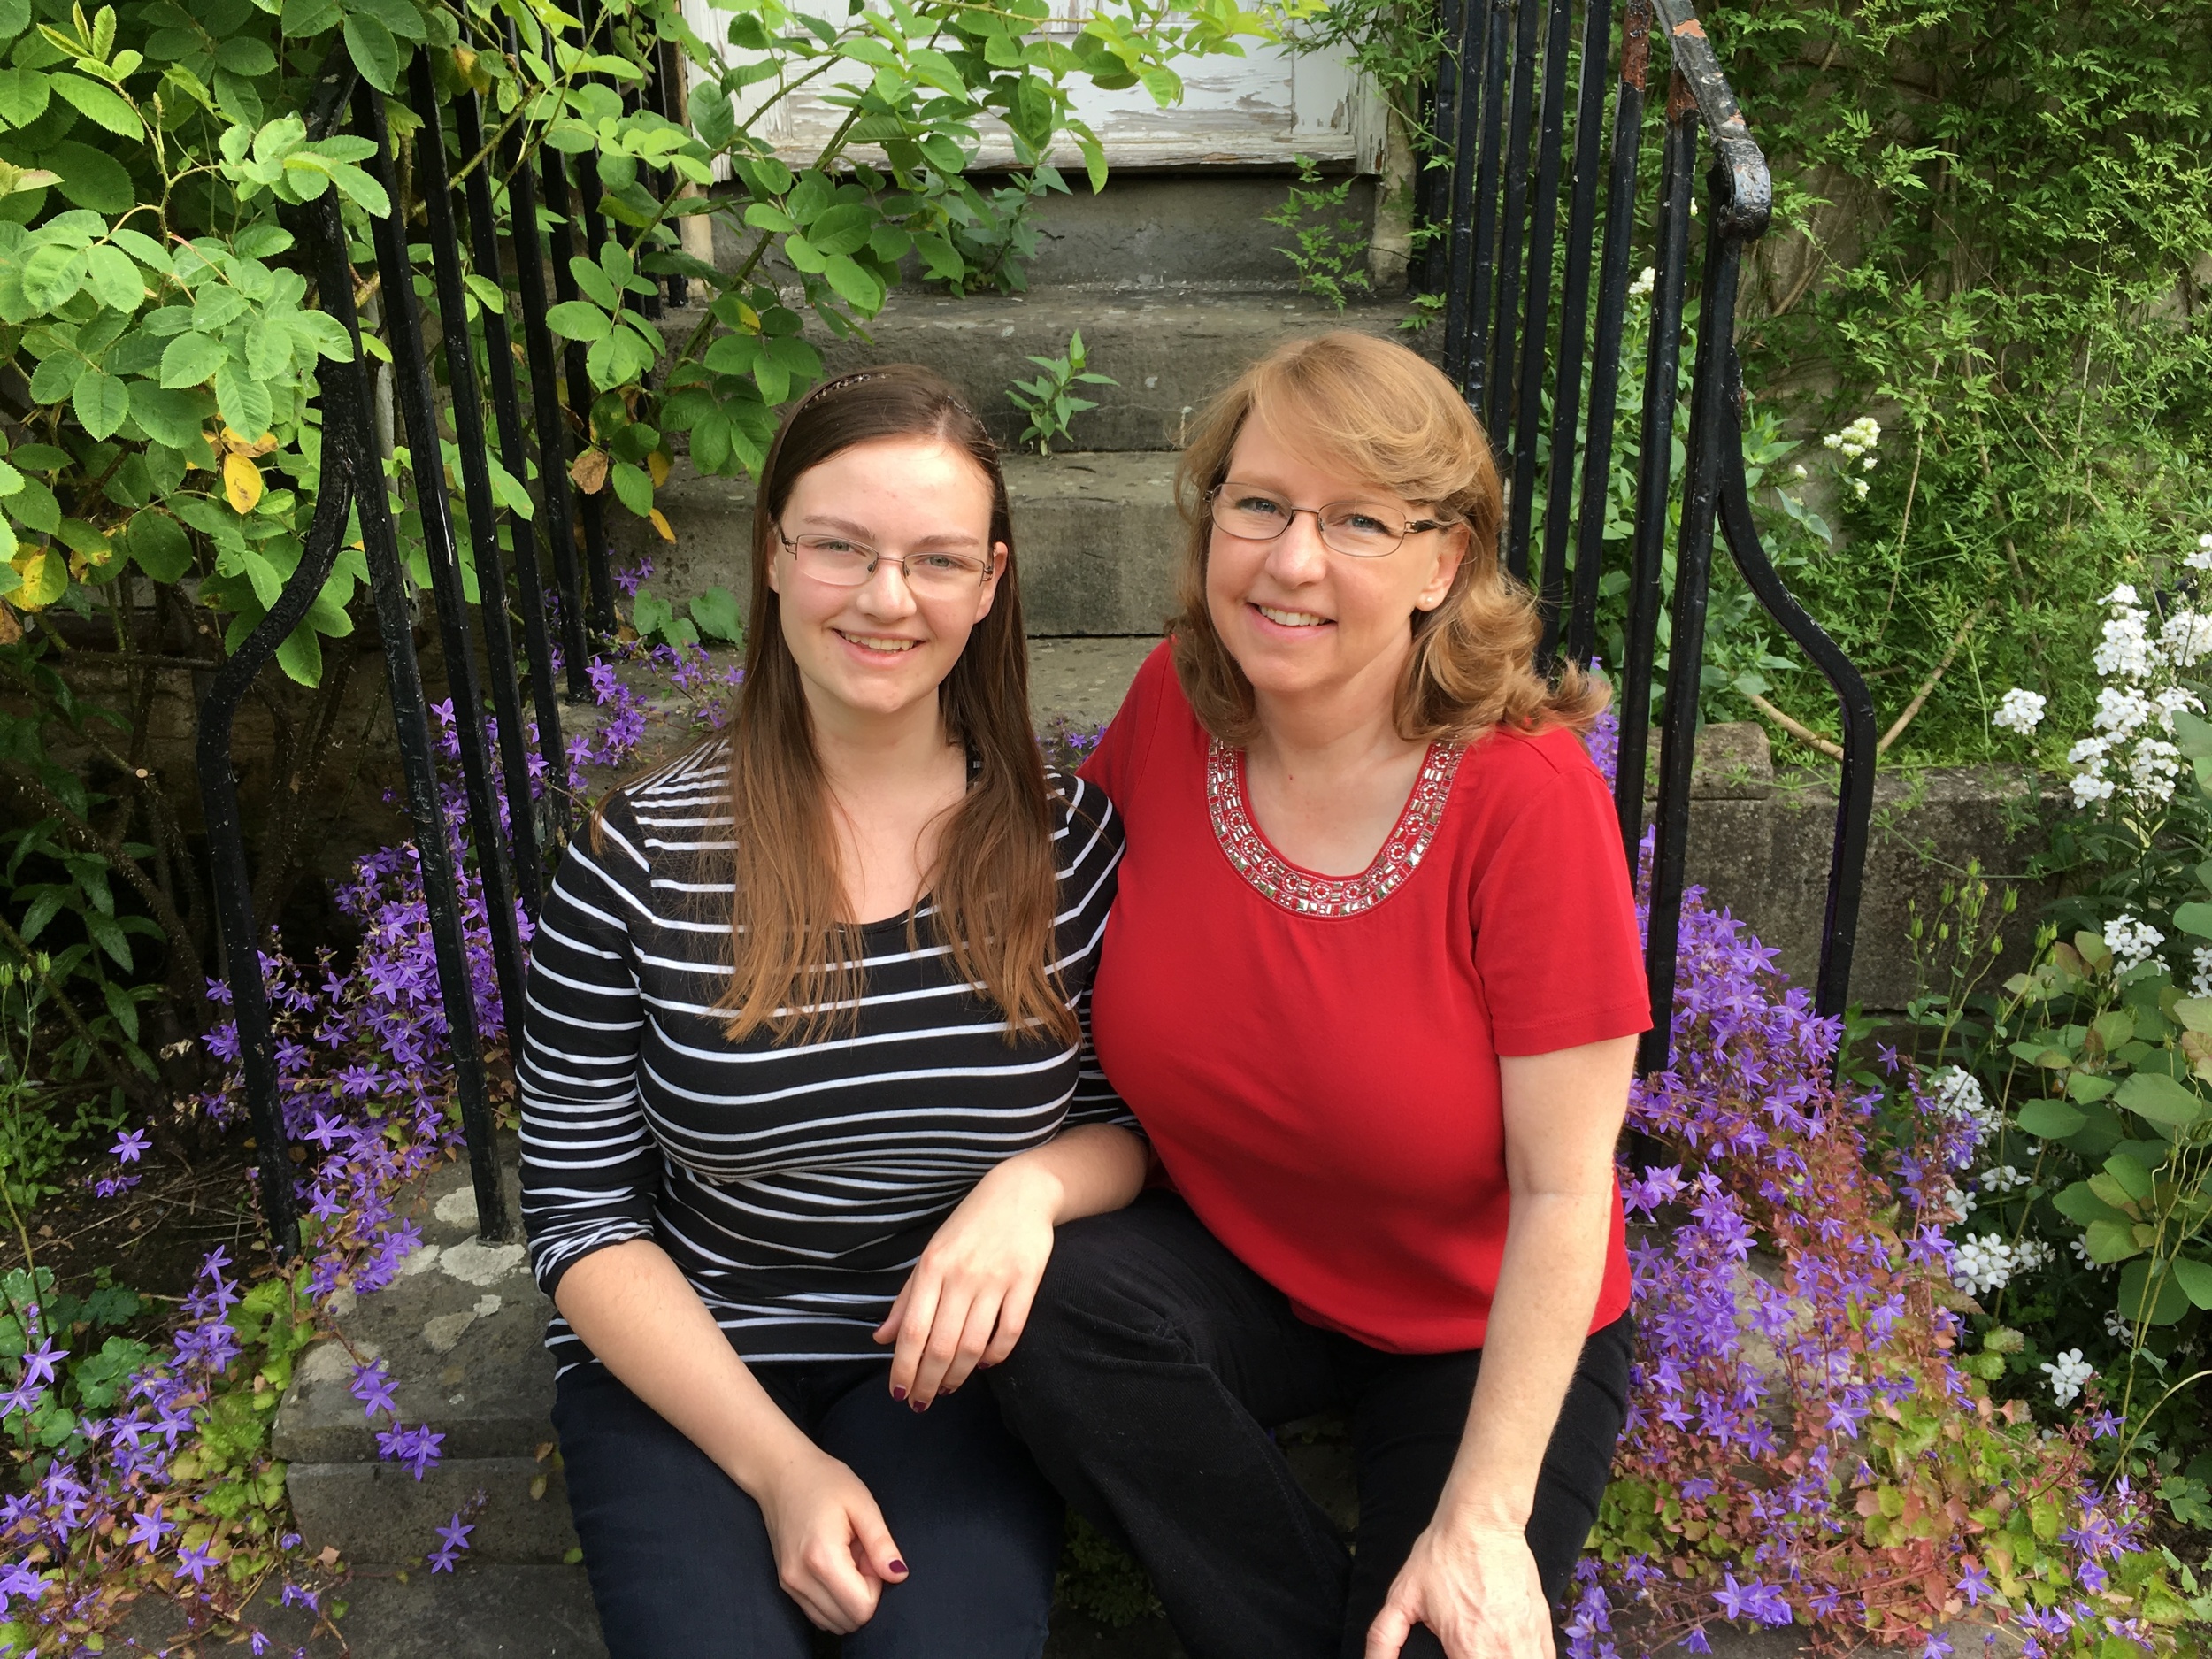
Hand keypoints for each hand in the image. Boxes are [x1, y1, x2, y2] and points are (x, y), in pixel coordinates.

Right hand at [752, 1445, 908, 1631]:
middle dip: (864, 1593)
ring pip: (834, 1622)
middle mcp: (800, 1579)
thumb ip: (881, 1544)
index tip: (870, 1554)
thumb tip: (899, 1575)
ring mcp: (790, 1585)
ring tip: (846, 1558)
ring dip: (849, 1597)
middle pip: (849, 1620)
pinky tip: (833, 1567)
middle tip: (859, 1555)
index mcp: (821, 1558)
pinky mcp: (786, 1586)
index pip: (862, 1608)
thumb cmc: (825, 1482)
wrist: (781, 1474)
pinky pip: (819, 1614)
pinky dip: (834, 1600)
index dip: (877, 1585)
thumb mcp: (862, 1504)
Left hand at [875, 1157, 1058, 1407]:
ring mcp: (996, 1279)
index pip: (912, 1329)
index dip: (903, 1366)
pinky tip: (983, 1364)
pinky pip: (1010, 1331)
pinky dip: (995, 1355)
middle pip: (941, 1345)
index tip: (897, 1393)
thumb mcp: (930, 1255)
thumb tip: (881, 1339)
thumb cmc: (968, 1226)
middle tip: (921, 1402)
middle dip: (928, 1381)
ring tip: (948, 1388)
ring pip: (973, 1344)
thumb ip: (907, 1299)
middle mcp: (961, 1275)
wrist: (1020, 1192)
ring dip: (957, 1375)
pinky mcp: (1026, 1282)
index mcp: (932, 1267)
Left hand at [1365, 1521, 1551, 1658]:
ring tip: (1485, 1653)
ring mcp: (1528, 1642)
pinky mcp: (1542, 1629)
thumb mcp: (1404, 1595)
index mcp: (1468, 1650)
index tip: (1451, 1657)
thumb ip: (1384, 1637)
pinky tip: (1511, 1653)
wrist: (1483, 1523)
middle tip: (1466, 1652)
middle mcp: (1503, 1652)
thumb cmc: (1444, 1556)